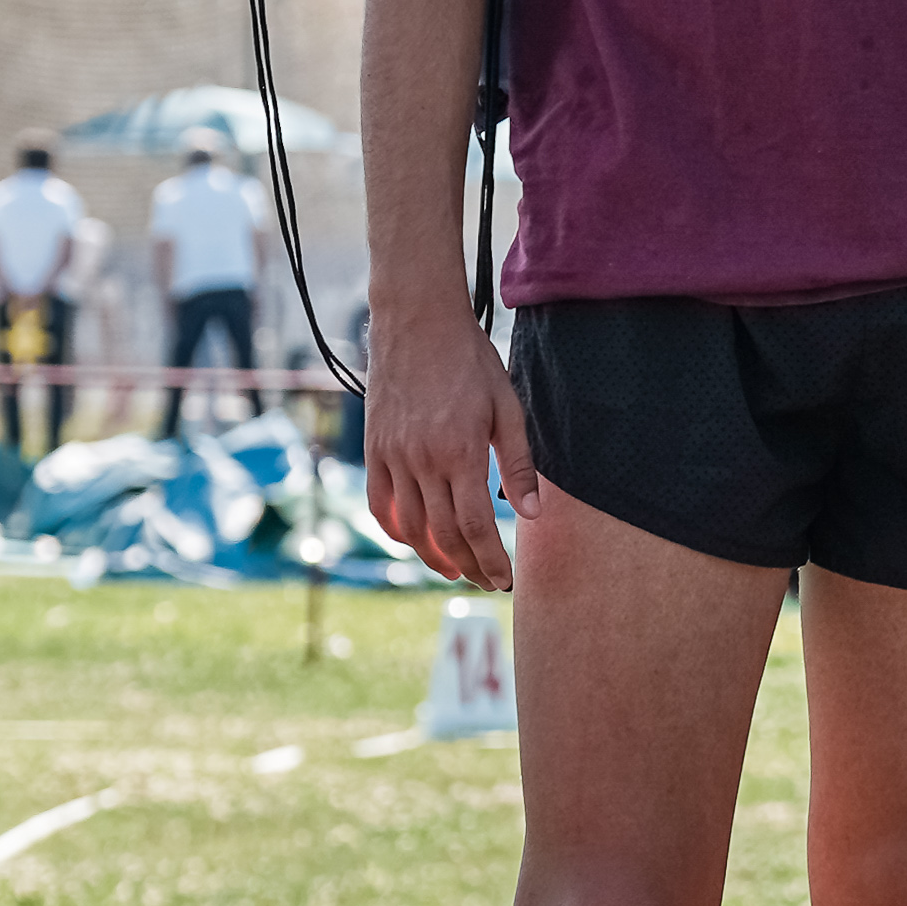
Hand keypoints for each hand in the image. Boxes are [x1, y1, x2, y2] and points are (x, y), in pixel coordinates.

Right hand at [365, 306, 537, 588]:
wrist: (417, 323)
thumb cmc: (471, 361)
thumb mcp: (507, 406)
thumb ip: (518, 463)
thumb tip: (532, 513)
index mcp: (460, 451)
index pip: (475, 525)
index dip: (490, 558)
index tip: (505, 579)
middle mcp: (421, 461)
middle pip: (443, 533)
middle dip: (468, 565)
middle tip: (487, 582)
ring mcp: (392, 457)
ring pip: (410, 527)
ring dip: (433, 556)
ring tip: (456, 569)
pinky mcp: (374, 451)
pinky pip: (381, 504)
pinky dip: (398, 530)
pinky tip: (416, 541)